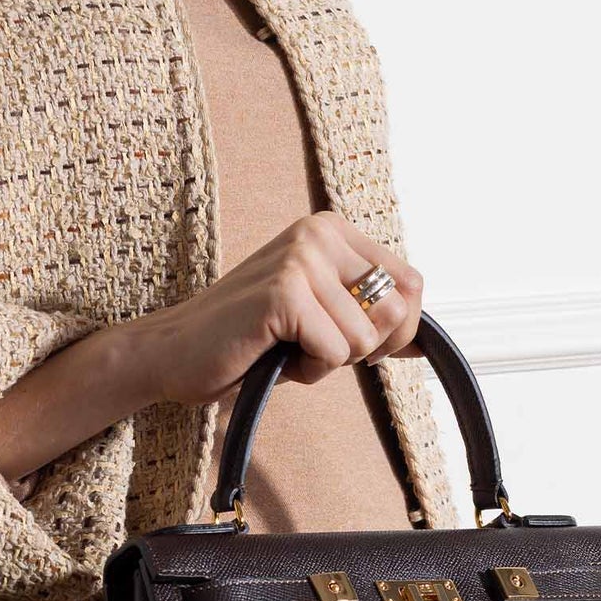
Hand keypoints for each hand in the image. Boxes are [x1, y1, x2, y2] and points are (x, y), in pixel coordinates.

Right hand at [130, 210, 424, 405]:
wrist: (173, 353)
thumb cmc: (247, 339)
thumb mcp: (322, 321)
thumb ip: (372, 322)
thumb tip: (427, 344)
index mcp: (331, 230)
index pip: (410, 283)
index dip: (395, 329)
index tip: (349, 341)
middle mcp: (318, 233)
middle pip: (397, 310)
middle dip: (363, 348)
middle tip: (310, 344)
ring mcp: (300, 259)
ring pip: (366, 338)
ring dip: (329, 361)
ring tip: (285, 347)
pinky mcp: (283, 292)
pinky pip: (335, 352)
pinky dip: (309, 370)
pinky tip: (273, 354)